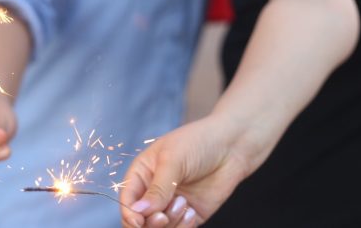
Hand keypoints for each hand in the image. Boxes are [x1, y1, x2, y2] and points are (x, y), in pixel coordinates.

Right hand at [120, 115, 252, 227]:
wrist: (232, 145)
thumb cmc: (198, 142)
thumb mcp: (172, 160)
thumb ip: (157, 189)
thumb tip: (138, 212)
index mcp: (142, 174)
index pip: (127, 200)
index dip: (129, 213)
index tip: (138, 221)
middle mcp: (153, 192)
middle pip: (140, 220)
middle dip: (150, 223)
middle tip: (162, 217)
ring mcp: (171, 205)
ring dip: (171, 222)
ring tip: (184, 204)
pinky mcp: (190, 215)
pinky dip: (184, 227)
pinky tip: (192, 211)